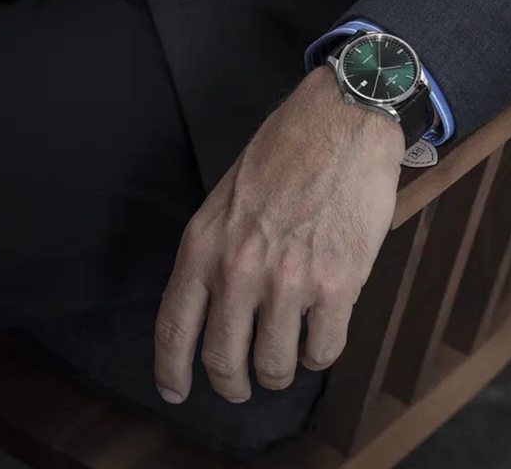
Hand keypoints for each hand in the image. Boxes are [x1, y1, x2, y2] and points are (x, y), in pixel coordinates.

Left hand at [154, 66, 404, 402]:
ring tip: (285, 360)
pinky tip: (319, 337)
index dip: (170, 369)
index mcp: (204, 244)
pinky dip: (318, 354)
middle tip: (242, 386)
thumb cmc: (285, 150)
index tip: (175, 390)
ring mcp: (288, 281)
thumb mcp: (228, 198)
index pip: (174, 326)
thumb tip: (222, 303)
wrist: (340, 121)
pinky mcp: (337, 284)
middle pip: (222, 359)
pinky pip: (322, 350)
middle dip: (232, 384)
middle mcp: (238, 270)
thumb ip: (218, 252)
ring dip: (278, 371)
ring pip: (274, 365)